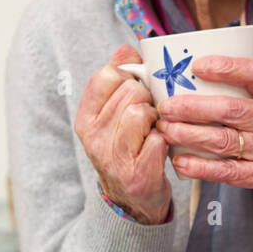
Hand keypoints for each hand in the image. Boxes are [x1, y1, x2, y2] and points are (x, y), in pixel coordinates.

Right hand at [74, 45, 171, 224]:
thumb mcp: (113, 116)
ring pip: (141, 112)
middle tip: (150, 113)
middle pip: (130, 91)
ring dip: (157, 118)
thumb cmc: (128, 148)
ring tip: (155, 128)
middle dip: (148, 97)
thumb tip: (126, 49)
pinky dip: (166, 141)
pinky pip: (159, 139)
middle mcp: (93, 137)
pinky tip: (161, 148)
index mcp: (85, 118)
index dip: (129, 75)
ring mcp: (114, 157)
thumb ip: (118, 80)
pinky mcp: (137, 175)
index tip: (137, 86)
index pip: (106, 75)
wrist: (134, 202)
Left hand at [155, 55, 252, 232]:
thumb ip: (247, 100)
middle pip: (232, 109)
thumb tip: (193, 85)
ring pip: (225, 140)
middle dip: (194, 107)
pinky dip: (202, 167)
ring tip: (166, 131)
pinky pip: (231, 171)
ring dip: (190, 135)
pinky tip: (182, 163)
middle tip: (166, 106)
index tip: (197, 66)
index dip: (227, 67)